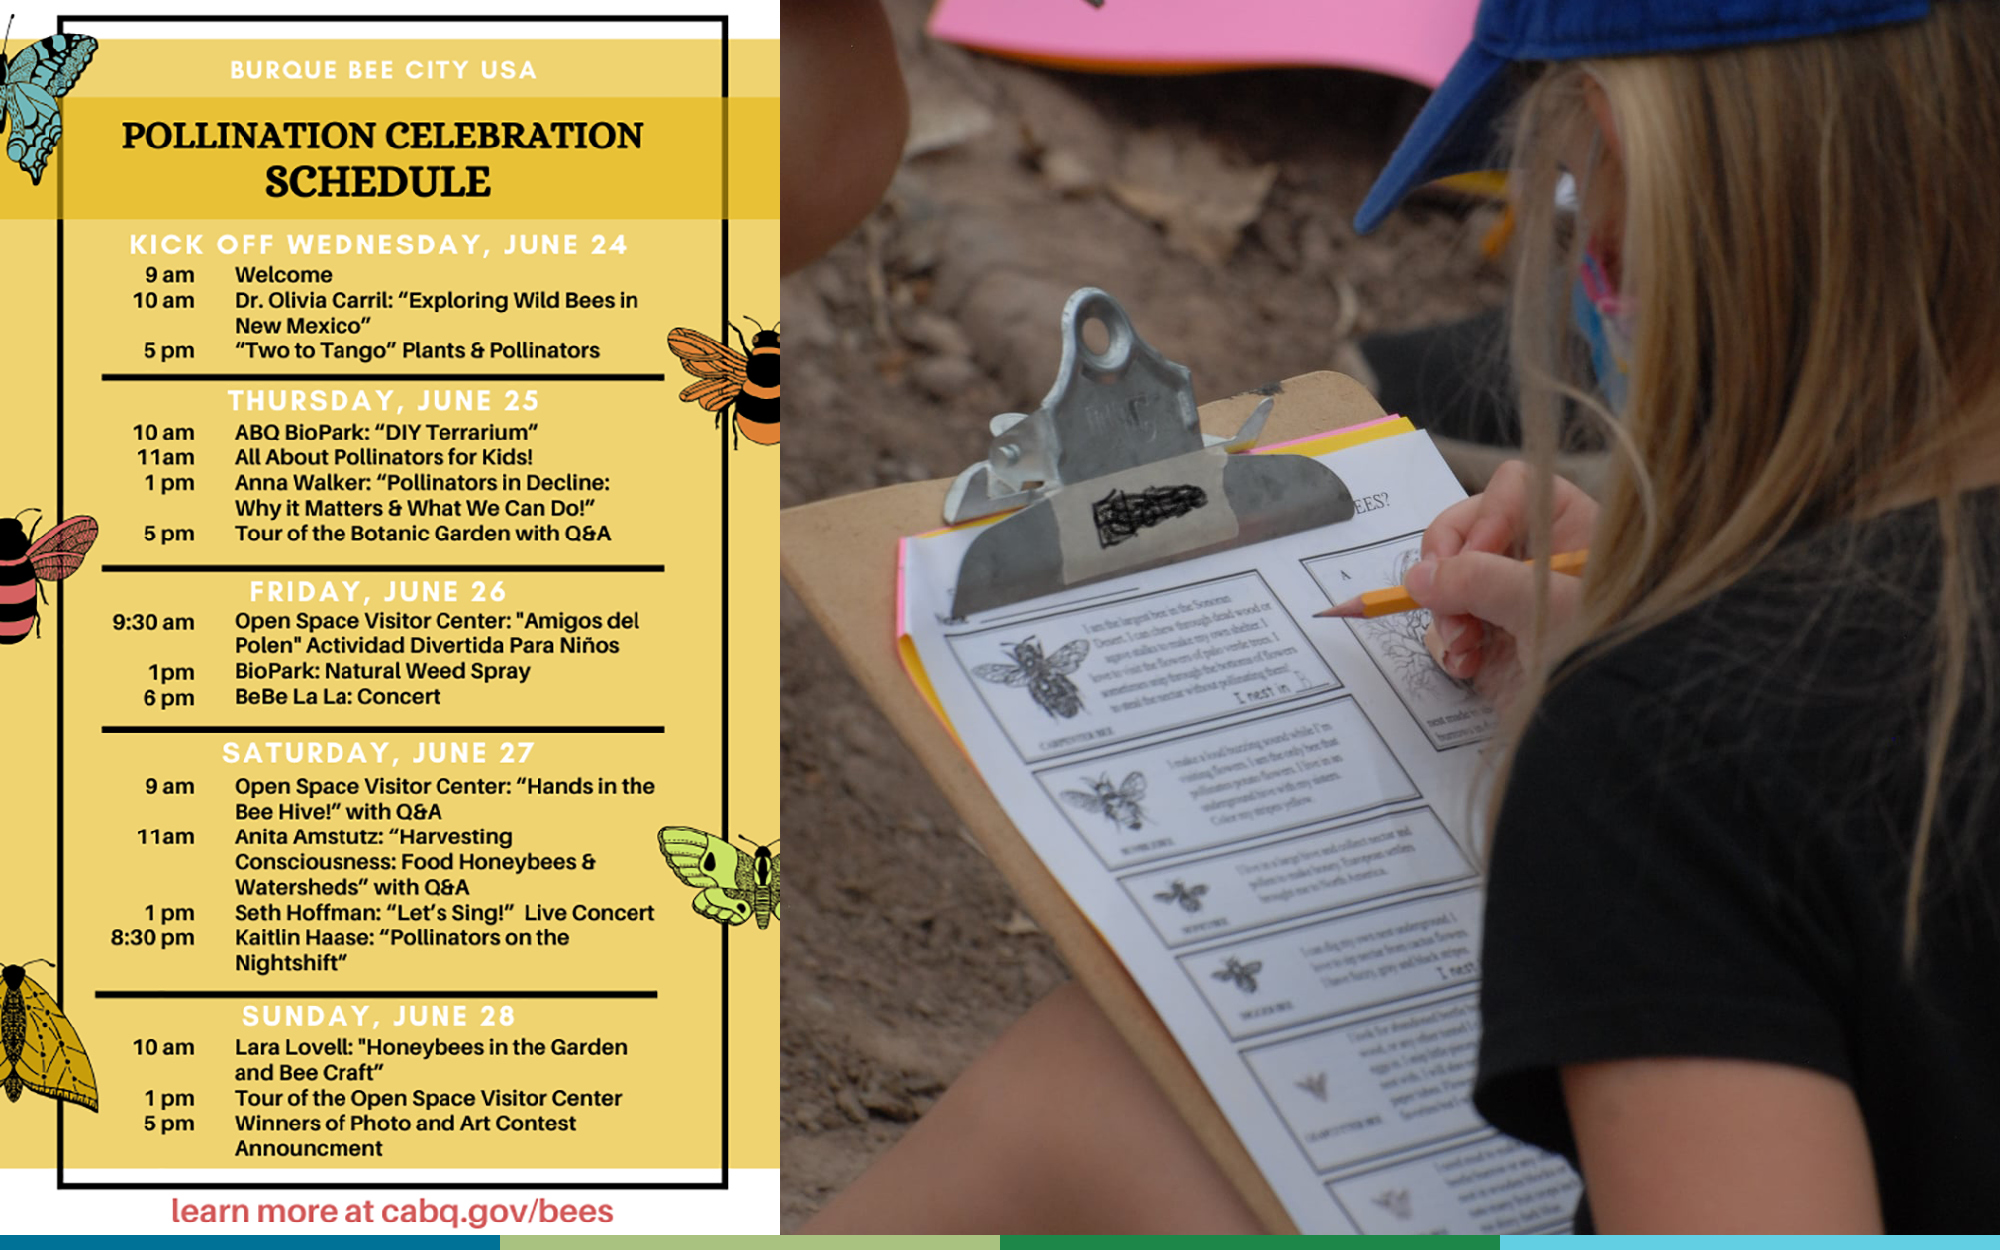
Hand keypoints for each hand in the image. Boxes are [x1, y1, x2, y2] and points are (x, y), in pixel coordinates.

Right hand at [1405, 461, 1598, 701]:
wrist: (1611, 726)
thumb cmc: (1604, 657)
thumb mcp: (1545, 609)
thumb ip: (1481, 581)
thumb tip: (1420, 577)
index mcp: (1573, 531)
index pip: (1515, 487)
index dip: (1488, 514)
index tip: (1476, 554)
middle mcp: (1538, 558)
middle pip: (1468, 529)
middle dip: (1451, 567)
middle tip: (1447, 599)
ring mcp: (1510, 598)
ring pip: (1448, 578)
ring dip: (1446, 612)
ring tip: (1466, 643)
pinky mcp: (1490, 638)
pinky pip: (1446, 623)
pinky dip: (1448, 644)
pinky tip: (1468, 664)